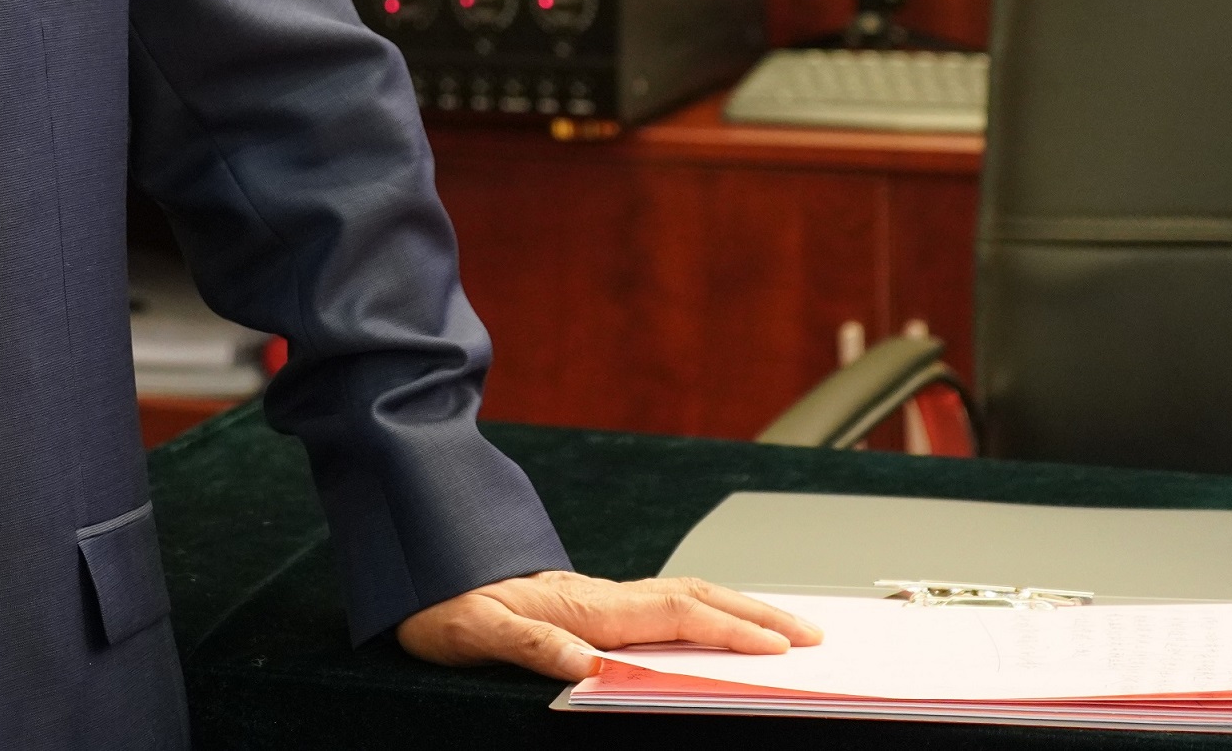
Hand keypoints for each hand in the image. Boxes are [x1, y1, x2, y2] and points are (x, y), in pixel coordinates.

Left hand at [396, 571, 821, 681]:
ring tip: (784, 626)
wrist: (419, 566)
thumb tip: (586, 665)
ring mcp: (601, 597)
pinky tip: (717, 623)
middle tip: (812, 634)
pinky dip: (707, 610)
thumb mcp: (474, 631)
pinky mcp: (594, 604)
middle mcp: (602, 597)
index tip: (777, 648)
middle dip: (759, 615)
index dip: (729, 630)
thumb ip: (530, 644)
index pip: (675, 616)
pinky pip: (667, 604)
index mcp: (586, 606)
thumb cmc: (443, 602)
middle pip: (698, 599)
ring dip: (739, 609)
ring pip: (687, 596)